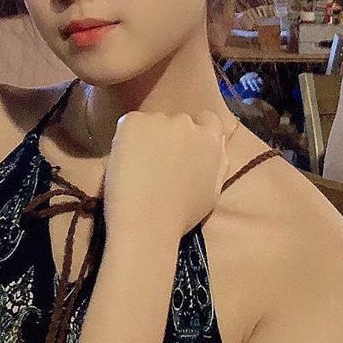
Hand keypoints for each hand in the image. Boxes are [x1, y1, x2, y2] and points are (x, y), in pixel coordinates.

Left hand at [103, 110, 228, 239]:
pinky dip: (126, 138)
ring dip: (148, 137)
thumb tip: (218, 148)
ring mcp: (158, 120)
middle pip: (179, 122)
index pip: (208, 121)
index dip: (196, 133)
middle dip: (170, 137)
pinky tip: (124, 162)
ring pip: (153, 123)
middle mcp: (187, 123)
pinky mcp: (133, 121)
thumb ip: (217, 164)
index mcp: (210, 139)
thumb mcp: (213, 191)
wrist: (146, 222)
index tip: (183, 149)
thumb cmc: (181, 215)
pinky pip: (130, 124)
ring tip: (138, 166)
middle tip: (157, 162)